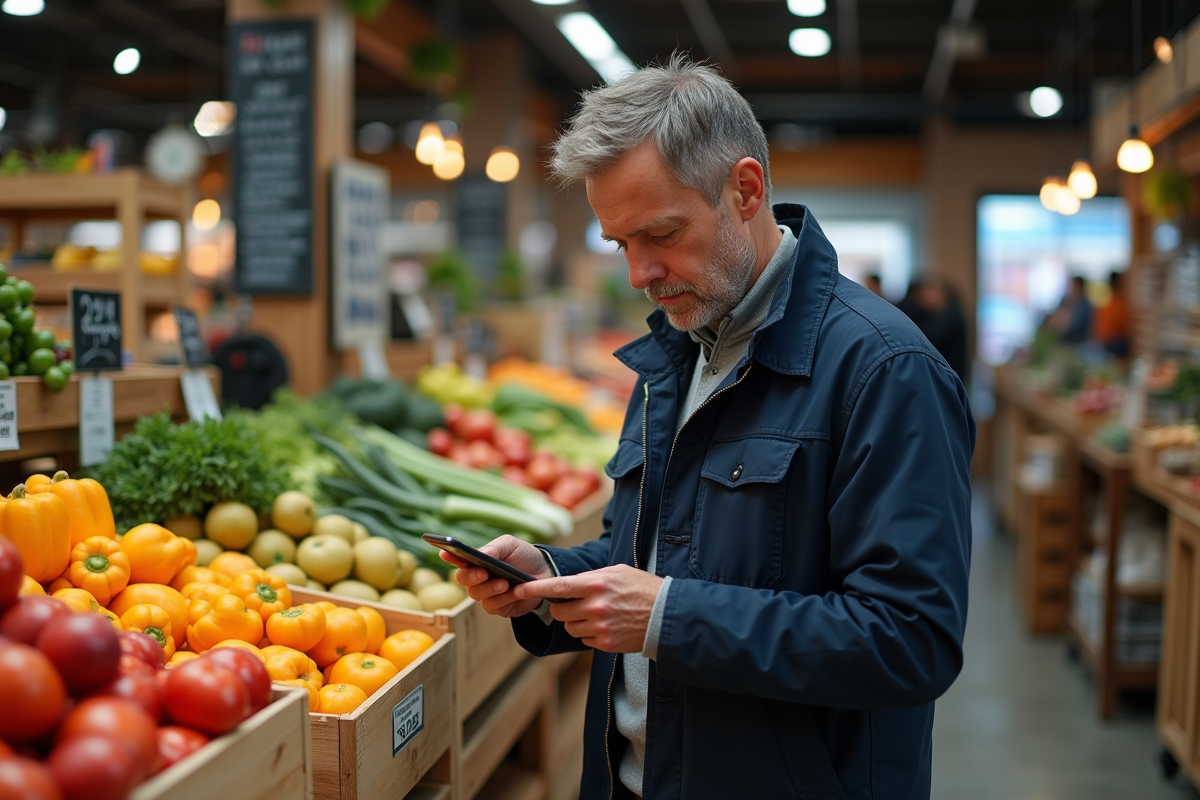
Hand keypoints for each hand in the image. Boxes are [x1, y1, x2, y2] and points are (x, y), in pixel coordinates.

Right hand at [441, 534, 553, 617]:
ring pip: (477, 595)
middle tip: (484, 573)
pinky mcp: (499, 607)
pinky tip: (514, 592)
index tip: (444, 552)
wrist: (546, 572)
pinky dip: (504, 599)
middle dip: (472, 576)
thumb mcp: (510, 545)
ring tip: (504, 583)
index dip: (449, 556)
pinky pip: (493, 606)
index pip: (458, 559)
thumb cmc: (524, 556)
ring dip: (490, 589)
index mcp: (477, 561)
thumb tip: (480, 554)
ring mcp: (487, 594)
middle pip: (463, 580)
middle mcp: (478, 578)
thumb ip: (494, 548)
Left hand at [513, 565, 663, 652]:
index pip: (558, 587)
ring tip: (596, 614)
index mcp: (597, 584)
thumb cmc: (641, 588)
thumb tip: (566, 584)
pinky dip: (589, 633)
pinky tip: (605, 625)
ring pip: (569, 627)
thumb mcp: (617, 572)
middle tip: (575, 603)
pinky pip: (583, 639)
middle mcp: (596, 606)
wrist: (666, 615)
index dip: (535, 588)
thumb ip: (589, 577)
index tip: (519, 588)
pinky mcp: (605, 644)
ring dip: (575, 622)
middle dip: (561, 608)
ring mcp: (600, 627)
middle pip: (559, 612)